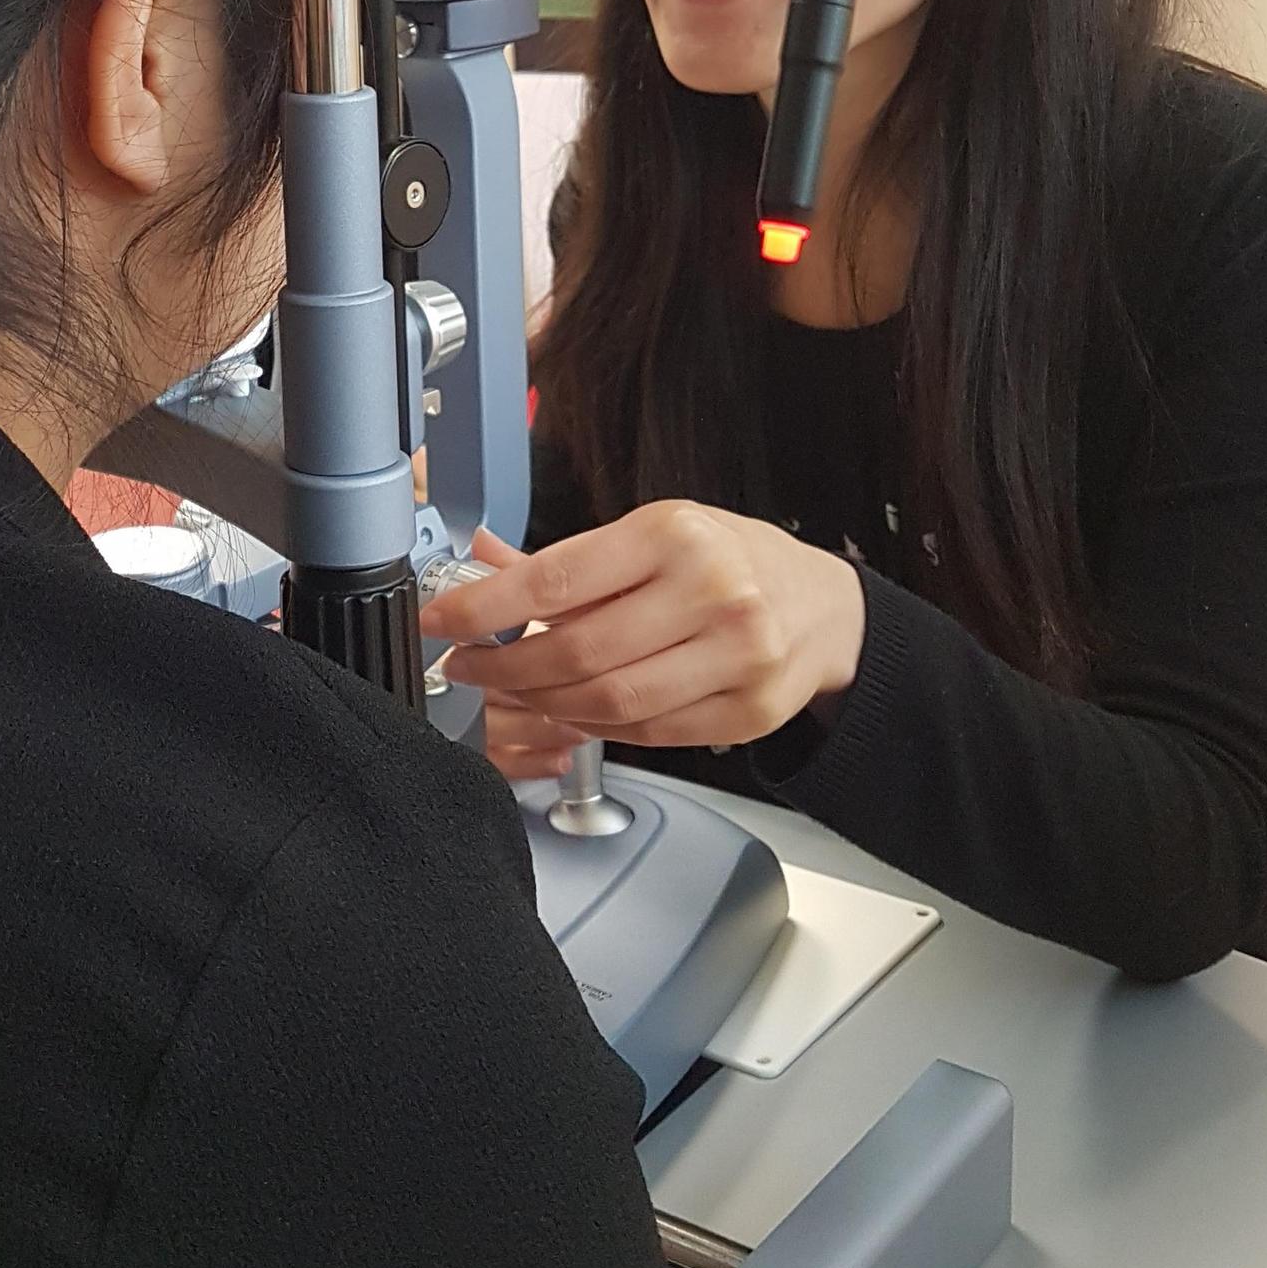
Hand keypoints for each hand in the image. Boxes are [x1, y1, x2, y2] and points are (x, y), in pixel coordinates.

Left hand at [419, 505, 865, 767]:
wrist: (823, 608)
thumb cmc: (730, 561)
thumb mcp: (655, 533)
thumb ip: (568, 560)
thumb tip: (479, 559)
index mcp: (676, 535)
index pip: (556, 579)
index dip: (485, 608)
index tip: (442, 620)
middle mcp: (713, 593)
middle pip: (577, 652)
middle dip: (505, 667)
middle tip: (470, 667)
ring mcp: (737, 658)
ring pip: (608, 702)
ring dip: (543, 704)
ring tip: (515, 690)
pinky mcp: (747, 713)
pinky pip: (646, 734)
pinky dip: (596, 727)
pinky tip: (573, 710)